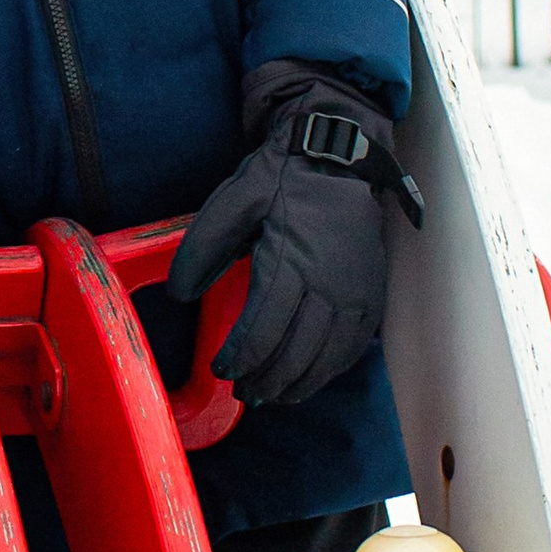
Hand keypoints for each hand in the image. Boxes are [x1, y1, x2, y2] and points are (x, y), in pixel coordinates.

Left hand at [167, 63, 421, 409]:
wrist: (340, 156)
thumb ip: (202, 249)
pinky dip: (331, 369)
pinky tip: (310, 378)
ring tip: (272, 395)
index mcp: (290, 261)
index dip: (240, 360)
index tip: (220, 371)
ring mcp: (356, 292)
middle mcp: (329, 284)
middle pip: (295, 353)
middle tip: (243, 392)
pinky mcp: (372, 294)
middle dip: (265, 380)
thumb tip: (178, 295)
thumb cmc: (281, 179)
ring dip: (298, 383)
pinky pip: (354, 346)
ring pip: (327, 357)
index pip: (262, 331)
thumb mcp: (232, 201)